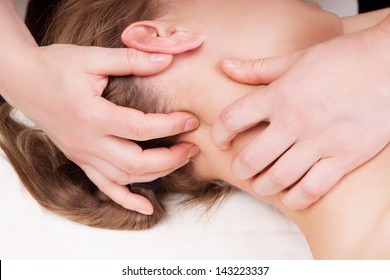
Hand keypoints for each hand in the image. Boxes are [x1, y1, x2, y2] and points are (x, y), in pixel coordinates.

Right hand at [6, 44, 198, 214]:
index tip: (192, 120)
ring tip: (180, 160)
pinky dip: (127, 200)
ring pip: (125, 178)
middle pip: (136, 162)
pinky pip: (105, 187)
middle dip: (171, 158)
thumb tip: (166, 59)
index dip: (171, 126)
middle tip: (192, 146)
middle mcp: (87, 142)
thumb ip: (131, 59)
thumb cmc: (56, 66)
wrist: (25, 81)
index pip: (140, 128)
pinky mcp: (81, 160)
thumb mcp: (92, 57)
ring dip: (158, 174)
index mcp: (91, 114)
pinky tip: (147, 207)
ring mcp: (83, 155)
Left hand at [212, 20, 389, 208]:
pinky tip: (290, 196)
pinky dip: (296, 198)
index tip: (221, 140)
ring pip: (278, 178)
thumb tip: (226, 66)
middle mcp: (294, 121)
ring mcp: (320, 141)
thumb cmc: (342, 59)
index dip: (219, 134)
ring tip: (262, 184)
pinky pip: (312, 188)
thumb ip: (257, 68)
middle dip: (240, 168)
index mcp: (279, 95)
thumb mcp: (295, 59)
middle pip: (251, 158)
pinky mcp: (345, 157)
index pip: (232, 119)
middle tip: (242, 169)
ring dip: (263, 186)